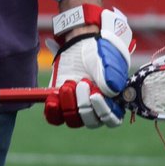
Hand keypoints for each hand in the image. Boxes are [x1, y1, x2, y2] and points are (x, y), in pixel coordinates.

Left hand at [44, 6, 133, 128]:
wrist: (80, 44)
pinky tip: (52, 99)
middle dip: (84, 104)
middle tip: (81, 83)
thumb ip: (112, 75)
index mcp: (113, 101)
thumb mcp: (107, 60)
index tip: (95, 95)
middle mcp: (95, 108)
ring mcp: (77, 107)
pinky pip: (56, 117)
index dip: (103, 111)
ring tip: (69, 84)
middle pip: (90, 121)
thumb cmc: (99, 52)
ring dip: (69, 104)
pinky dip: (52, 111)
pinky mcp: (61, 103)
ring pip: (73, 120)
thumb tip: (111, 91)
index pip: (111, 119)